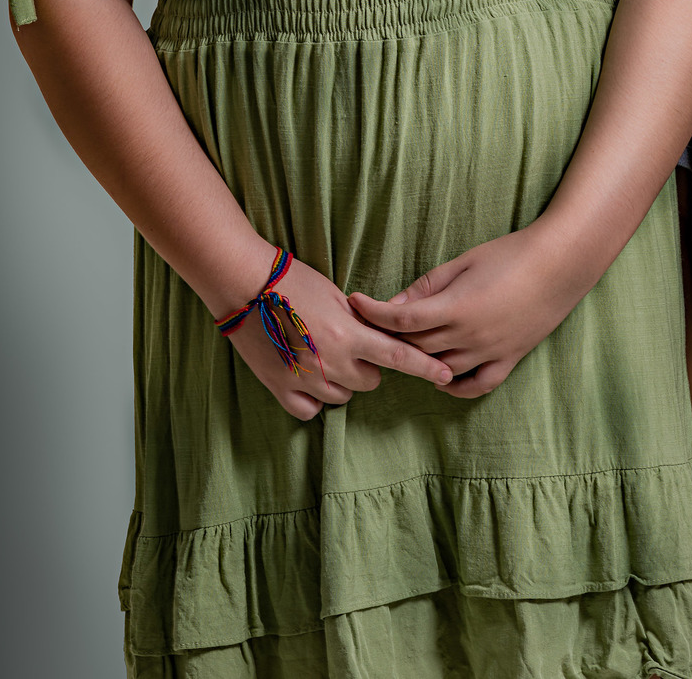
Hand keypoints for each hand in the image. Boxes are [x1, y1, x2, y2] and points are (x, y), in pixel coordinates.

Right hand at [222, 255, 453, 420]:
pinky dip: (315, 398)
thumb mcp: (335, 295)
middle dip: (368, 366)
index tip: (446, 375)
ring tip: (324, 354)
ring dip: (343, 380)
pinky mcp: (281, 389)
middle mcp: (332, 363)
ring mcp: (306, 380)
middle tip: (351, 345)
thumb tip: (376, 337)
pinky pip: (311, 409)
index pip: (398, 356)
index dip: (425, 367)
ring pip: (343, 396)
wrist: (245, 286)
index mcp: (349, 335)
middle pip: (370, 380)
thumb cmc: (292, 281)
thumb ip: (359, 322)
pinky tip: (308, 377)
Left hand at [349, 222, 581, 398]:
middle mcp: (470, 337)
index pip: (402, 319)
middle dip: (389, 335)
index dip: (374, 312)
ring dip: (417, 359)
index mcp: (457, 308)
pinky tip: (441, 376)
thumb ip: (429, 285)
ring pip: (440, 368)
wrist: (561, 263)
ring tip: (401, 346)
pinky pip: (476, 386)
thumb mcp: (465, 261)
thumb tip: (395, 302)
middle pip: (415, 346)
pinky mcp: (510, 360)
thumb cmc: (512, 253)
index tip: (355, 301)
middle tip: (371, 324)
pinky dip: (455, 386)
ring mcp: (491, 352)